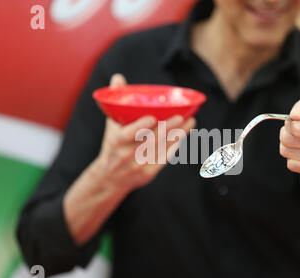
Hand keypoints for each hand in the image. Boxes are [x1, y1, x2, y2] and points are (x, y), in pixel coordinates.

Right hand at [95, 73, 195, 191]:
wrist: (109, 178)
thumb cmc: (113, 146)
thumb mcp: (110, 126)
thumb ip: (115, 102)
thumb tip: (118, 77)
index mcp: (116, 142)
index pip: (128, 134)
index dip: (140, 126)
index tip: (153, 117)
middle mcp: (126, 155)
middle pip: (150, 140)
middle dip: (168, 128)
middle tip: (182, 116)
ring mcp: (138, 166)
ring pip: (161, 149)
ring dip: (177, 135)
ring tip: (190, 122)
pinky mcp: (148, 174)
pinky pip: (164, 159)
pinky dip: (175, 146)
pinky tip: (184, 134)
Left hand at [279, 97, 299, 176]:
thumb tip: (296, 116)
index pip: (297, 128)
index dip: (290, 124)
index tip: (293, 122)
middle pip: (287, 139)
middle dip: (286, 134)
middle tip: (293, 133)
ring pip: (287, 151)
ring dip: (287, 147)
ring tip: (296, 143)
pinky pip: (292, 165)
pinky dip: (292, 159)